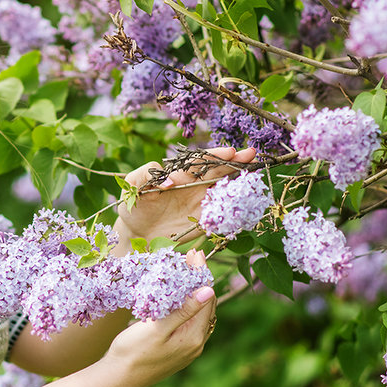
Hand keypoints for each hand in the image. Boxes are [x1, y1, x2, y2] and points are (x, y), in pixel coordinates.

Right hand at [103, 250, 216, 386]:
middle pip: (204, 304)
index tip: (195, 252)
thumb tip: (208, 290)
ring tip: (183, 270)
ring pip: (196, 313)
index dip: (201, 273)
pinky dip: (184, 304)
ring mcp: (187, 347)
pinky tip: (174, 296)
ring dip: (191, 291)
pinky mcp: (176, 349)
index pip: (206, 297)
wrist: (117, 379)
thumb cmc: (133, 352)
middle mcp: (196, 343)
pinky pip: (187, 321)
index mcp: (194, 337)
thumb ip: (184, 310)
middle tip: (189, 256)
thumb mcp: (157, 329)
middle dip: (198, 279)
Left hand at [113, 146, 256, 246]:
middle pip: (218, 170)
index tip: (229, 152)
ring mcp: (201, 202)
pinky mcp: (204, 220)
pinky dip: (235, 205)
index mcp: (180, 173)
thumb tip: (166, 178)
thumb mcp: (131, 186)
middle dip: (235, 161)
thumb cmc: (132, 206)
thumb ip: (143, 174)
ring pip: (224, 188)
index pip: (200, 161)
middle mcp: (194, 185)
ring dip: (239, 180)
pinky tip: (248, 198)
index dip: (215, 155)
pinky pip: (222, 211)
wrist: (135, 234)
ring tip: (255, 172)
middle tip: (251, 154)